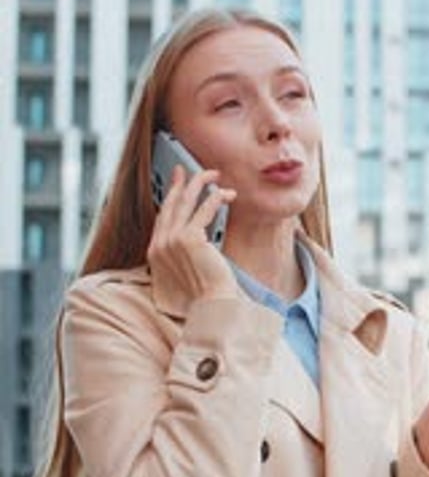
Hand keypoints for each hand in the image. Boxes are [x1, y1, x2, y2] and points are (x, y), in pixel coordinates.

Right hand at [147, 165, 237, 301]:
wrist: (211, 305)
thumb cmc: (202, 295)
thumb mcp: (182, 274)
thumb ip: (179, 256)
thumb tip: (191, 240)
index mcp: (155, 253)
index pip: (163, 217)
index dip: (170, 198)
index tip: (177, 184)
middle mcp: (160, 244)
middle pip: (171, 204)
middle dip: (181, 183)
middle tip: (188, 170)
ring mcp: (172, 240)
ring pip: (187, 201)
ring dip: (201, 184)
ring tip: (214, 175)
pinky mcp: (190, 237)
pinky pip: (204, 208)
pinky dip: (216, 198)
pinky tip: (226, 194)